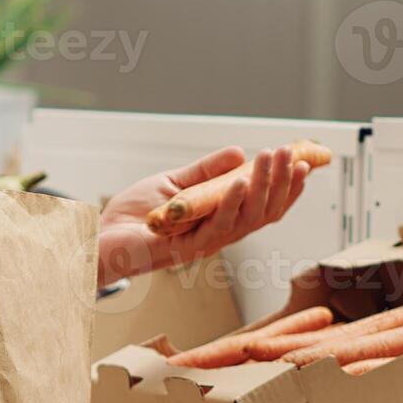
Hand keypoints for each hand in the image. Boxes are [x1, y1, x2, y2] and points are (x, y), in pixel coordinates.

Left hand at [95, 146, 311, 285]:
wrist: (98, 237)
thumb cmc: (132, 217)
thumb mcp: (174, 184)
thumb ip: (206, 172)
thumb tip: (239, 153)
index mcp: (218, 223)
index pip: (261, 209)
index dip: (285, 190)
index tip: (304, 165)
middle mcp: (216, 237)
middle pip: (261, 214)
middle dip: (281, 183)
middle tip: (294, 154)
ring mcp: (202, 245)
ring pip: (245, 220)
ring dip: (262, 187)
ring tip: (273, 159)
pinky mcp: (183, 249)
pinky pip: (215, 228)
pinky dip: (231, 203)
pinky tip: (240, 181)